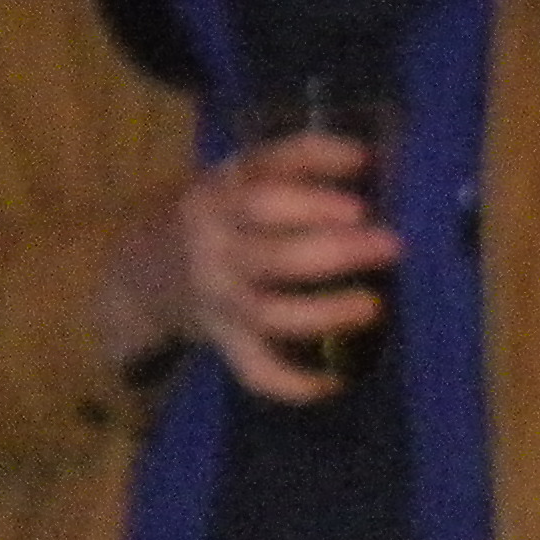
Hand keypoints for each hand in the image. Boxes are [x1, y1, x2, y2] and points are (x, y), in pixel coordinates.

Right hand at [103, 132, 399, 402]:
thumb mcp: (242, 172)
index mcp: (221, 198)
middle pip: (275, 256)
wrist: (148, 268)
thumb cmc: (224, 211)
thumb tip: (368, 157)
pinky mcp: (227, 342)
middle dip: (338, 252)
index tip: (362, 195)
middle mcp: (217, 249)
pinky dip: (293, 382)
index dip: (314, 199)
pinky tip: (336, 380)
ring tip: (374, 306)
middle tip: (392, 246)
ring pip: (270, 313)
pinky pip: (256, 370)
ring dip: (324, 313)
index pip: (264, 194)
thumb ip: (295, 160)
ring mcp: (220, 300)